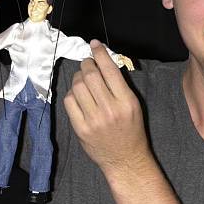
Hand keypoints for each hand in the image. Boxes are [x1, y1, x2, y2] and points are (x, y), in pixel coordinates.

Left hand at [64, 40, 149, 175]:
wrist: (126, 159)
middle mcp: (109, 109)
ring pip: (78, 86)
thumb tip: (103, 62)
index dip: (100, 53)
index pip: (109, 69)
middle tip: (87, 63)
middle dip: (86, 64)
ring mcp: (93, 119)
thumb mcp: (133, 105)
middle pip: (91, 75)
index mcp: (126, 101)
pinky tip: (78, 95)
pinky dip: (72, 93)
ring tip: (83, 78)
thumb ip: (119, 85)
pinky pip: (69, 101)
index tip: (95, 44)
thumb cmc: (132, 129)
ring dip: (78, 77)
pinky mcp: (81, 128)